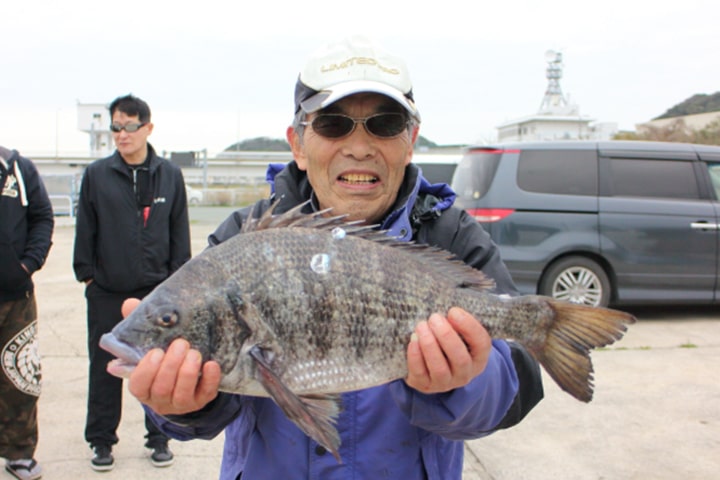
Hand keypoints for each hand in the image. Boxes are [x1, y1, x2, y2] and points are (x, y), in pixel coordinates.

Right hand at [114, 298, 221, 414]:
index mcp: (143, 386)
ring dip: (188, 373)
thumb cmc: (164, 356)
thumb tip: (130, 305)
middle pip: (161, 389)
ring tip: (194, 353)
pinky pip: (206, 394)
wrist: (190, 376)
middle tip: (180, 344)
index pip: (138, 385)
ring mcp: (181, 403)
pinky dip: (209, 379)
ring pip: (182, 395)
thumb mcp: (151, 342)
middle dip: (171, 367)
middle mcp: (160, 399)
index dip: (146, 370)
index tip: (156, 351)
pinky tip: (211, 364)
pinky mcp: (202, 400)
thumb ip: (140, 326)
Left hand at [405, 307, 491, 393]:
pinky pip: (420, 373)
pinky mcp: (425, 385)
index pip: (481, 343)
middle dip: (446, 336)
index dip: (469, 326)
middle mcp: (465, 373)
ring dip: (430, 345)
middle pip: (460, 358)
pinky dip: (415, 356)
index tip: (453, 311)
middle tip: (434, 318)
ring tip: (421, 326)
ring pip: (440, 368)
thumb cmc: (447, 343)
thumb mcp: (458, 333)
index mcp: (478, 357)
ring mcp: (445, 383)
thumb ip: (456, 321)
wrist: (430, 368)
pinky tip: (413, 340)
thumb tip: (446, 302)